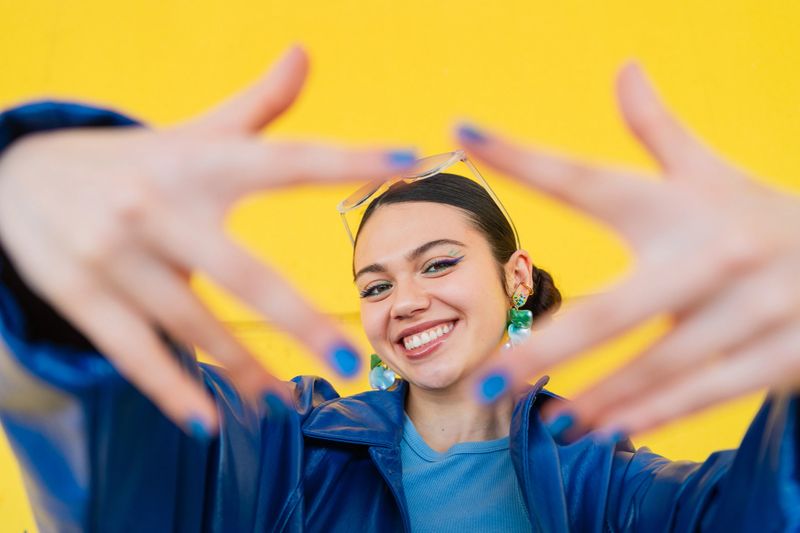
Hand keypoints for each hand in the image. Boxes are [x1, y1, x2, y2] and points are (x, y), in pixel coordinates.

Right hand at [0, 46, 415, 436]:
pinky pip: (134, 351)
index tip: (410, 159)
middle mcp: (159, 205)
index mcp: (199, 161)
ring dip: (244, 369)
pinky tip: (207, 422)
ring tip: (286, 406)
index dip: (349, 158)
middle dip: (298, 320)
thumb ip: (257, 106)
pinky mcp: (80, 293)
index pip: (286, 159)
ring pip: (193, 325)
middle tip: (351, 359)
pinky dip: (170, 389)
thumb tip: (305, 52)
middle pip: (243, 272)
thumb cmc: (136, 160)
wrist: (19, 174)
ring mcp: (116, 254)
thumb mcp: (192, 132)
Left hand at [458, 64, 799, 438]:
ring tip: (549, 421)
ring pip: (657, 367)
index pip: (587, 178)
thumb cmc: (757, 215)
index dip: (524, 157)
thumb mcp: (711, 173)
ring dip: (597, 398)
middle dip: (548, 349)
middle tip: (490, 378)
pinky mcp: (782, 355)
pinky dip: (653, 414)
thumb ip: (660, 129)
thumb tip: (625, 68)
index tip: (466, 132)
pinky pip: (705, 394)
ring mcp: (750, 311)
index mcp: (679, 204)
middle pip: (613, 310)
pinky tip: (608, 430)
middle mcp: (712, 256)